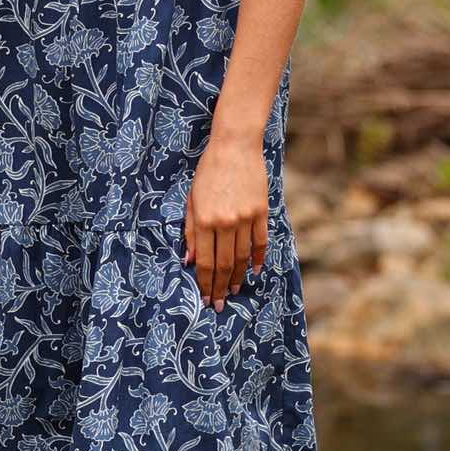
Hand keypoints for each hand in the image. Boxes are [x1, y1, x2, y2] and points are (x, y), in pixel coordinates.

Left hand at [183, 133, 268, 310]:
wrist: (235, 146)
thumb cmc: (208, 172)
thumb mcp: (192, 200)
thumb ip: (189, 231)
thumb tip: (188, 260)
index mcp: (203, 220)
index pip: (203, 260)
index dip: (204, 282)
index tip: (205, 297)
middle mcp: (224, 222)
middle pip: (223, 264)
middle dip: (219, 287)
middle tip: (219, 304)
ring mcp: (245, 218)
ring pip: (242, 257)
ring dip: (237, 277)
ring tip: (233, 291)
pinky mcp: (261, 212)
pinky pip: (260, 242)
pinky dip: (257, 259)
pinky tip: (254, 271)